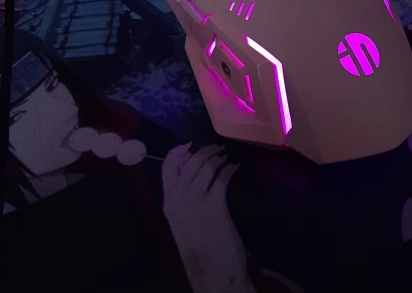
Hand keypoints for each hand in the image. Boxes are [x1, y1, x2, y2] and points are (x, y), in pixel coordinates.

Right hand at [162, 143, 252, 292]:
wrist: (214, 274)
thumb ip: (183, 195)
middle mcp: (179, 200)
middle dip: (205, 151)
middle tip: (217, 148)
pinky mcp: (215, 207)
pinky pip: (221, 178)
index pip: (168, 168)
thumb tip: (188, 168)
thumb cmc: (199, 247)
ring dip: (218, 157)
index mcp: (169, 203)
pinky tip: (234, 167)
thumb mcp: (184, 219)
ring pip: (206, 168)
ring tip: (226, 156)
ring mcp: (196, 203)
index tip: (190, 145)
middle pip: (190, 163)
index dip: (178, 152)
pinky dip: (229, 169)